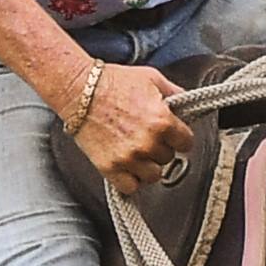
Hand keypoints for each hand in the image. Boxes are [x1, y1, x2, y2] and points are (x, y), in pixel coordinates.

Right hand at [68, 60, 191, 192]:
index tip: (173, 136)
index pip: (186, 143)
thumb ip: (174, 93)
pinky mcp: (110, 168)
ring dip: (148, 166)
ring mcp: (129, 158)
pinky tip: (128, 167)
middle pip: (168, 158)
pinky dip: (131, 180)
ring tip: (138, 153)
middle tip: (147, 137)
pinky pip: (131, 187)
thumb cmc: (112, 81)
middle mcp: (148, 142)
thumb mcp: (152, 79)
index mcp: (162, 121)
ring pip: (153, 176)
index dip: (180, 138)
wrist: (79, 90)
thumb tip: (186, 104)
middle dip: (160, 148)